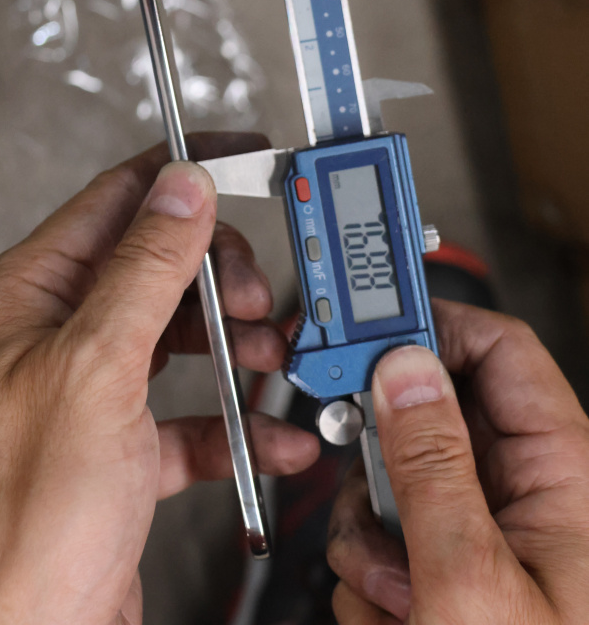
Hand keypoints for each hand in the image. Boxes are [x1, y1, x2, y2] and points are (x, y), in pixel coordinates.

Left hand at [0, 133, 318, 624]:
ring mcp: (87, 397)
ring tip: (271, 361)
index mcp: (24, 300)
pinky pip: (189, 416)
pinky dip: (235, 425)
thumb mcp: (95, 370)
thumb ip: (145, 269)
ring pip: (179, 340)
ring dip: (236, 351)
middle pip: (156, 270)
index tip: (238, 157)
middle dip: (219, 281)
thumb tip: (182, 189)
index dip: (180, 174)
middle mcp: (51, 342)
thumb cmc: (23, 527)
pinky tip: (270, 439)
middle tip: (255, 301)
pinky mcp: (118, 453)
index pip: (113, 202)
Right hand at [327, 299, 588, 622]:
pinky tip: (404, 618)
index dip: (427, 328)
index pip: (494, 349)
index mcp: (564, 469)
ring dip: (378, 541)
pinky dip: (381, 579)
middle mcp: (530, 492)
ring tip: (404, 600)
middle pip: (430, 418)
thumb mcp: (474, 584)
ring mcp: (493, 537)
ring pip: (401, 485)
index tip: (361, 337)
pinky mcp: (462, 574)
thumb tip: (400, 370)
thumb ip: (431, 466)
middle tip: (375, 509)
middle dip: (386, 467)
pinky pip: (396, 541)